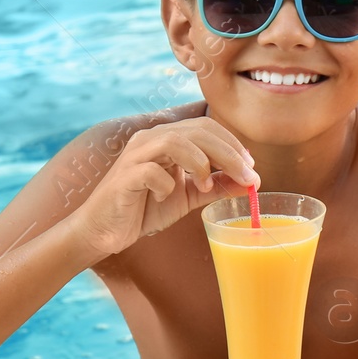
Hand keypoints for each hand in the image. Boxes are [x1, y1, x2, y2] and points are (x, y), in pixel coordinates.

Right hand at [68, 118, 258, 257]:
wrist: (105, 231)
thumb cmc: (145, 209)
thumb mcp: (189, 196)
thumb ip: (217, 186)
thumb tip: (252, 182)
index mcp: (167, 139)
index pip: (206, 127)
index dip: (232, 144)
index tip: (251, 167)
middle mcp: (150, 140)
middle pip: (197, 131)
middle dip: (227, 153)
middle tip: (246, 176)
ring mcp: (135, 156)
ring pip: (175, 141)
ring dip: (200, 163)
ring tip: (207, 185)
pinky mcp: (123, 177)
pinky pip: (150, 170)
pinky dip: (166, 182)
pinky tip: (168, 196)